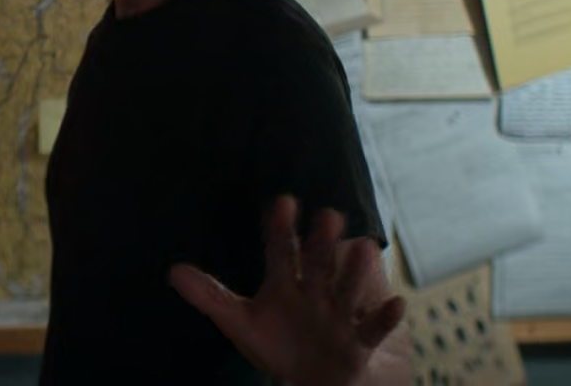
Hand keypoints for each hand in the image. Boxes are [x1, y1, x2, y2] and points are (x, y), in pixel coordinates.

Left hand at [169, 196, 405, 385]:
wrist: (309, 379)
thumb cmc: (274, 343)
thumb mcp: (239, 321)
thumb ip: (209, 296)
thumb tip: (173, 271)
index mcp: (285, 282)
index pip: (281, 249)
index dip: (280, 227)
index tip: (282, 202)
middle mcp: (314, 290)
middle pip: (317, 262)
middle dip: (322, 241)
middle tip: (328, 215)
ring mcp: (338, 313)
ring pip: (347, 288)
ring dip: (354, 272)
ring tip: (362, 248)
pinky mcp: (358, 340)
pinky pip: (373, 328)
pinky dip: (384, 317)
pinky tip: (397, 303)